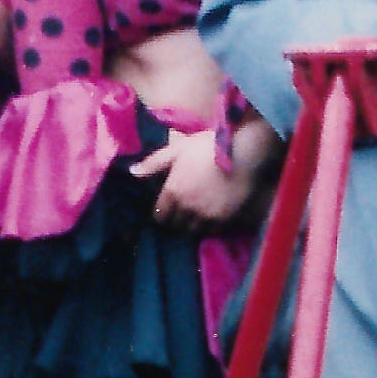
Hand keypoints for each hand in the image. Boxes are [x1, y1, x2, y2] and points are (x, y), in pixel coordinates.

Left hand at [130, 125, 260, 226]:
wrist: (243, 152)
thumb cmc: (208, 147)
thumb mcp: (177, 149)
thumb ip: (154, 163)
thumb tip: (133, 172)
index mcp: (173, 192)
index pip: (160, 215)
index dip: (163, 213)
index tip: (167, 209)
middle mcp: (187, 207)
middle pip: (176, 225)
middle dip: (177, 220)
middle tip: (182, 213)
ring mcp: (206, 215)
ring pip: (194, 230)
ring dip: (193, 225)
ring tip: (197, 217)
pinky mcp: (224, 219)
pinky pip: (212, 231)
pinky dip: (210, 227)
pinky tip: (212, 217)